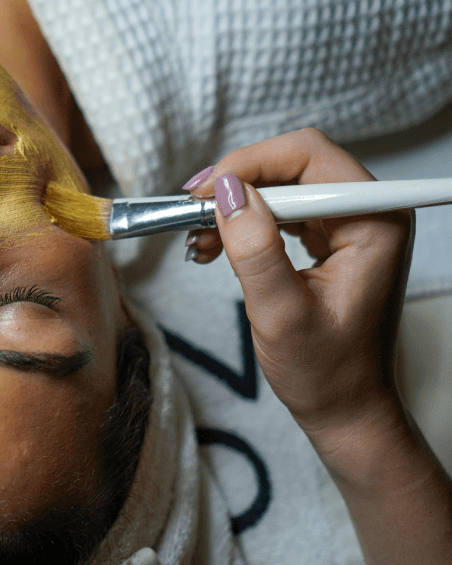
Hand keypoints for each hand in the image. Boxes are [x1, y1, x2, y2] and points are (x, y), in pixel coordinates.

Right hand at [183, 129, 413, 480]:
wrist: (344, 408)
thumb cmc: (325, 372)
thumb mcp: (281, 314)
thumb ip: (255, 249)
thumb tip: (224, 190)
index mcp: (374, 222)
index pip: (309, 157)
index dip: (250, 164)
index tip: (202, 193)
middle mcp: (369, 213)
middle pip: (294, 164)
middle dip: (237, 184)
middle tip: (190, 211)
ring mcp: (350, 224)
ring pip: (282, 185)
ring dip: (234, 205)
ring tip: (197, 239)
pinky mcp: (330, 239)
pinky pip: (282, 211)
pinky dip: (244, 222)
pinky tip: (214, 244)